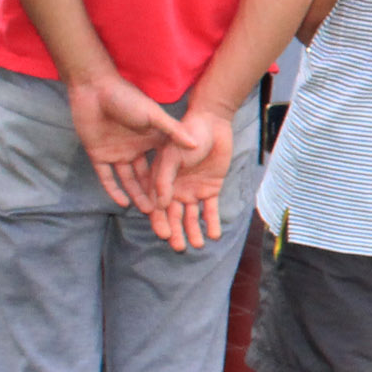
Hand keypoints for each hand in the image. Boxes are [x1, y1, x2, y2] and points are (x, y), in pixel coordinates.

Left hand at [66, 73, 202, 215]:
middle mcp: (136, 148)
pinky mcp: (99, 155)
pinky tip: (122, 202)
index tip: (181, 194)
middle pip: (146, 175)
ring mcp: (117, 153)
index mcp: (150, 139)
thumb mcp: (153, 115)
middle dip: (155, 192)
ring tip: (148, 210)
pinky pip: (107, 177)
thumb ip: (173, 131)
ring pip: (128, 179)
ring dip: (136, 194)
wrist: (95, 89)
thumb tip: (196, 145)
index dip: (170, 178)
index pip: (162, 163)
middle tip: (166, 210)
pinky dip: (114, 190)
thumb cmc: (127, 98)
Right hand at [143, 102, 235, 252]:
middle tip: (179, 247)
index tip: (163, 234)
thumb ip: (164, 180)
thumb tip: (160, 205)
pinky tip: (214, 234)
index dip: (159, 222)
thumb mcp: (170, 156)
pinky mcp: (211, 188)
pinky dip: (212, 222)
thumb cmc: (186, 134)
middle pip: (174, 216)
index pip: (157, 207)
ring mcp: (193, 190)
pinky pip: (211, 209)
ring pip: (192, 217)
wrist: (212, 123)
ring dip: (194, 231)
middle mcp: (176, 190)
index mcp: (162, 182)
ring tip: (198, 245)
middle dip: (176, 232)